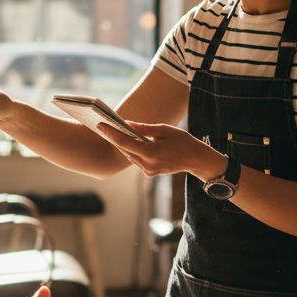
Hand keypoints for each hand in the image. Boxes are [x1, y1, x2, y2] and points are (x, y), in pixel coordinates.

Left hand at [96, 121, 225, 179]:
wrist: (196, 160)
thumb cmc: (183, 141)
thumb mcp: (164, 130)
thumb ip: (144, 128)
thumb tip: (127, 124)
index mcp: (151, 153)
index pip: (125, 142)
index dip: (111, 133)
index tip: (100, 125)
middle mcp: (147, 164)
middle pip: (124, 149)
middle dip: (114, 137)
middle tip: (103, 125)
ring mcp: (148, 171)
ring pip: (129, 155)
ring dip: (121, 144)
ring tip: (111, 131)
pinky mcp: (149, 172)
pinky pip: (136, 159)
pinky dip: (131, 150)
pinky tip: (126, 140)